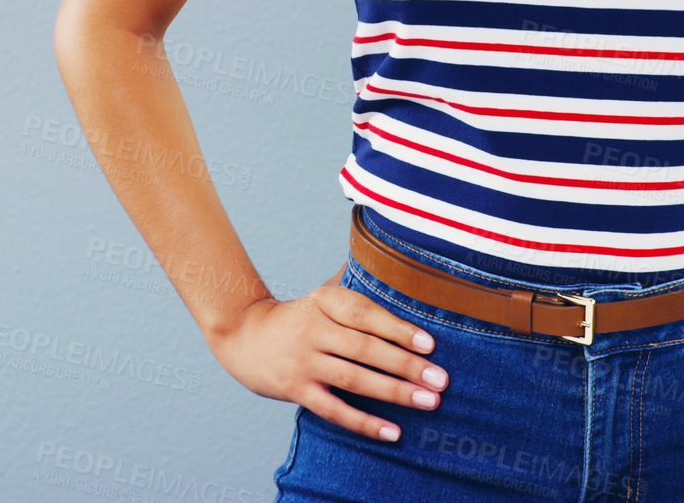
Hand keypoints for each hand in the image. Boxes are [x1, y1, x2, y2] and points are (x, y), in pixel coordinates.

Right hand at [207, 271, 449, 441]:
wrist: (243, 336)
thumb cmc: (298, 315)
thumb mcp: (322, 292)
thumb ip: (355, 278)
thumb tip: (392, 252)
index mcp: (325, 301)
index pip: (366, 314)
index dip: (398, 328)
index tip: (430, 344)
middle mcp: (314, 330)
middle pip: (366, 349)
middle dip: (406, 365)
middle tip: (440, 379)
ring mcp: (303, 362)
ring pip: (354, 379)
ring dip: (394, 393)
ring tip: (428, 402)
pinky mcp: (296, 390)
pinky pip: (333, 410)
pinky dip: (364, 422)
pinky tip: (392, 431)